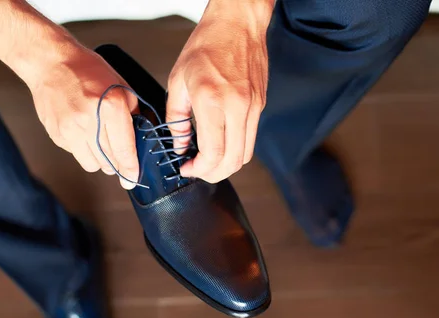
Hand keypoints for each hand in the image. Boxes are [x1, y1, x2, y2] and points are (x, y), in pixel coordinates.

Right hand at [28, 42, 139, 188]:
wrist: (50, 63)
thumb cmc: (87, 70)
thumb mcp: (122, 86)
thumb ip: (135, 114)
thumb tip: (144, 138)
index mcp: (110, 106)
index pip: (124, 150)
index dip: (130, 168)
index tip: (133, 177)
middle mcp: (89, 120)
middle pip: (109, 161)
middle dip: (118, 166)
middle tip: (121, 161)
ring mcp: (70, 129)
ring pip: (92, 164)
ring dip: (101, 161)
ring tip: (102, 144)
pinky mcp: (57, 135)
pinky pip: (76, 154)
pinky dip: (84, 150)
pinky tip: (85, 133)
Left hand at [166, 0, 272, 182]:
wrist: (238, 23)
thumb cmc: (207, 45)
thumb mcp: (178, 80)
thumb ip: (177, 119)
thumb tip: (180, 145)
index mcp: (213, 100)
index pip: (213, 153)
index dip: (199, 169)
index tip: (187, 168)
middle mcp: (238, 107)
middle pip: (233, 161)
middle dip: (213, 174)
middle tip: (198, 170)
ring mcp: (253, 107)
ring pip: (246, 154)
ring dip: (226, 164)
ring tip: (208, 160)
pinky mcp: (260, 105)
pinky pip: (251, 138)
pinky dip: (236, 149)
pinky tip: (221, 142)